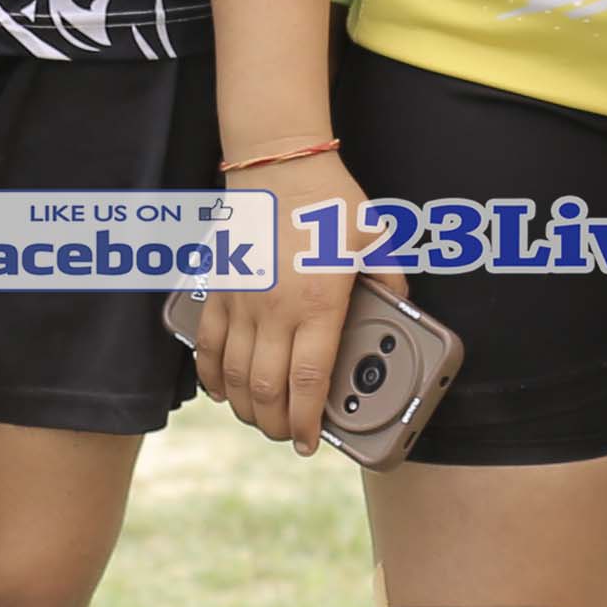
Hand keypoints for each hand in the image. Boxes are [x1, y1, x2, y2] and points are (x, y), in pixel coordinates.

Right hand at [190, 148, 374, 451]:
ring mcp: (241, 302)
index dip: (308, 422)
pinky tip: (221, 391)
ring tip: (262, 420)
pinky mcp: (219, 289)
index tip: (312, 443)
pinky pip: (207, 344)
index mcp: (318, 303)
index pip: (308, 381)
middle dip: (276, 426)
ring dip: (245, 408)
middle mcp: (274, 310)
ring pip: (232, 376)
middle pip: (266, 390)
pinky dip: (209, 376)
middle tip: (289, 436)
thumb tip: (400, 306)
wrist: (277, 163)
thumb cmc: (329, 199)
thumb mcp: (376, 238)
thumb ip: (390, 278)